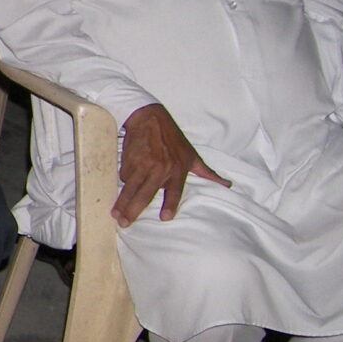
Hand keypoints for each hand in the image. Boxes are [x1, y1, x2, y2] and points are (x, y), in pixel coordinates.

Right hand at [114, 103, 230, 225]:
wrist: (150, 118)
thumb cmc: (173, 138)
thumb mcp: (192, 155)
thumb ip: (206, 173)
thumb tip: (227, 185)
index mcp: (177, 169)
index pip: (174, 191)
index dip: (170, 204)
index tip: (165, 218)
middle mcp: (160, 168)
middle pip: (144, 194)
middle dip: (133, 210)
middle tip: (124, 222)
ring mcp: (143, 164)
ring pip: (130, 187)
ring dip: (121, 202)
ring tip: (115, 214)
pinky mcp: (129, 159)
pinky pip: (124, 175)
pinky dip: (124, 181)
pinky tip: (123, 185)